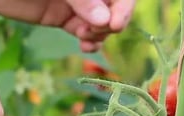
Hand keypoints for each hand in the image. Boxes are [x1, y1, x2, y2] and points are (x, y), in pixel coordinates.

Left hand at [0, 0, 135, 51]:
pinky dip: (89, 40)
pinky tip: (85, 44)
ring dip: (100, 33)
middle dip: (111, 21)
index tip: (114, 23)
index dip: (124, 6)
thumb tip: (105, 21)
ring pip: (101, 22)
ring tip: (86, 38)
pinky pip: (83, 30)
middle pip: (113, 7)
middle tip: (93, 31)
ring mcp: (75, 2)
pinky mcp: (59, 17)